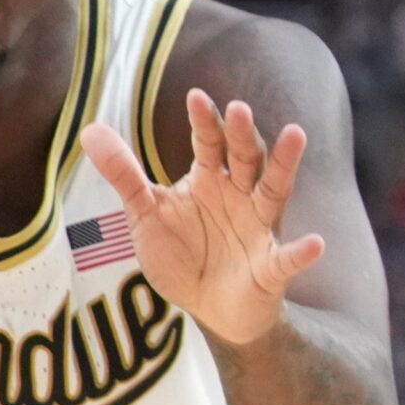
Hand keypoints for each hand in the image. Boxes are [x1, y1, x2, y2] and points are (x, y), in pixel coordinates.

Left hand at [82, 90, 326, 344]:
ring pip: (275, 191)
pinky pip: (288, 259)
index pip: (208, 144)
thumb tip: (89, 130)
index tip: (196, 96)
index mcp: (209, 181)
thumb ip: (124, 174)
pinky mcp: (271, 268)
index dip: (204, 122)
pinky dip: (301, 252)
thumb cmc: (180, 253)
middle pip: (245, 158)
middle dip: (242, 134)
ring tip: (296, 134)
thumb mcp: (145, 213)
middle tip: (239, 108)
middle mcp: (240, 197)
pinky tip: (314, 244)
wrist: (208, 308)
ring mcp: (259, 230)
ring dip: (285, 164)